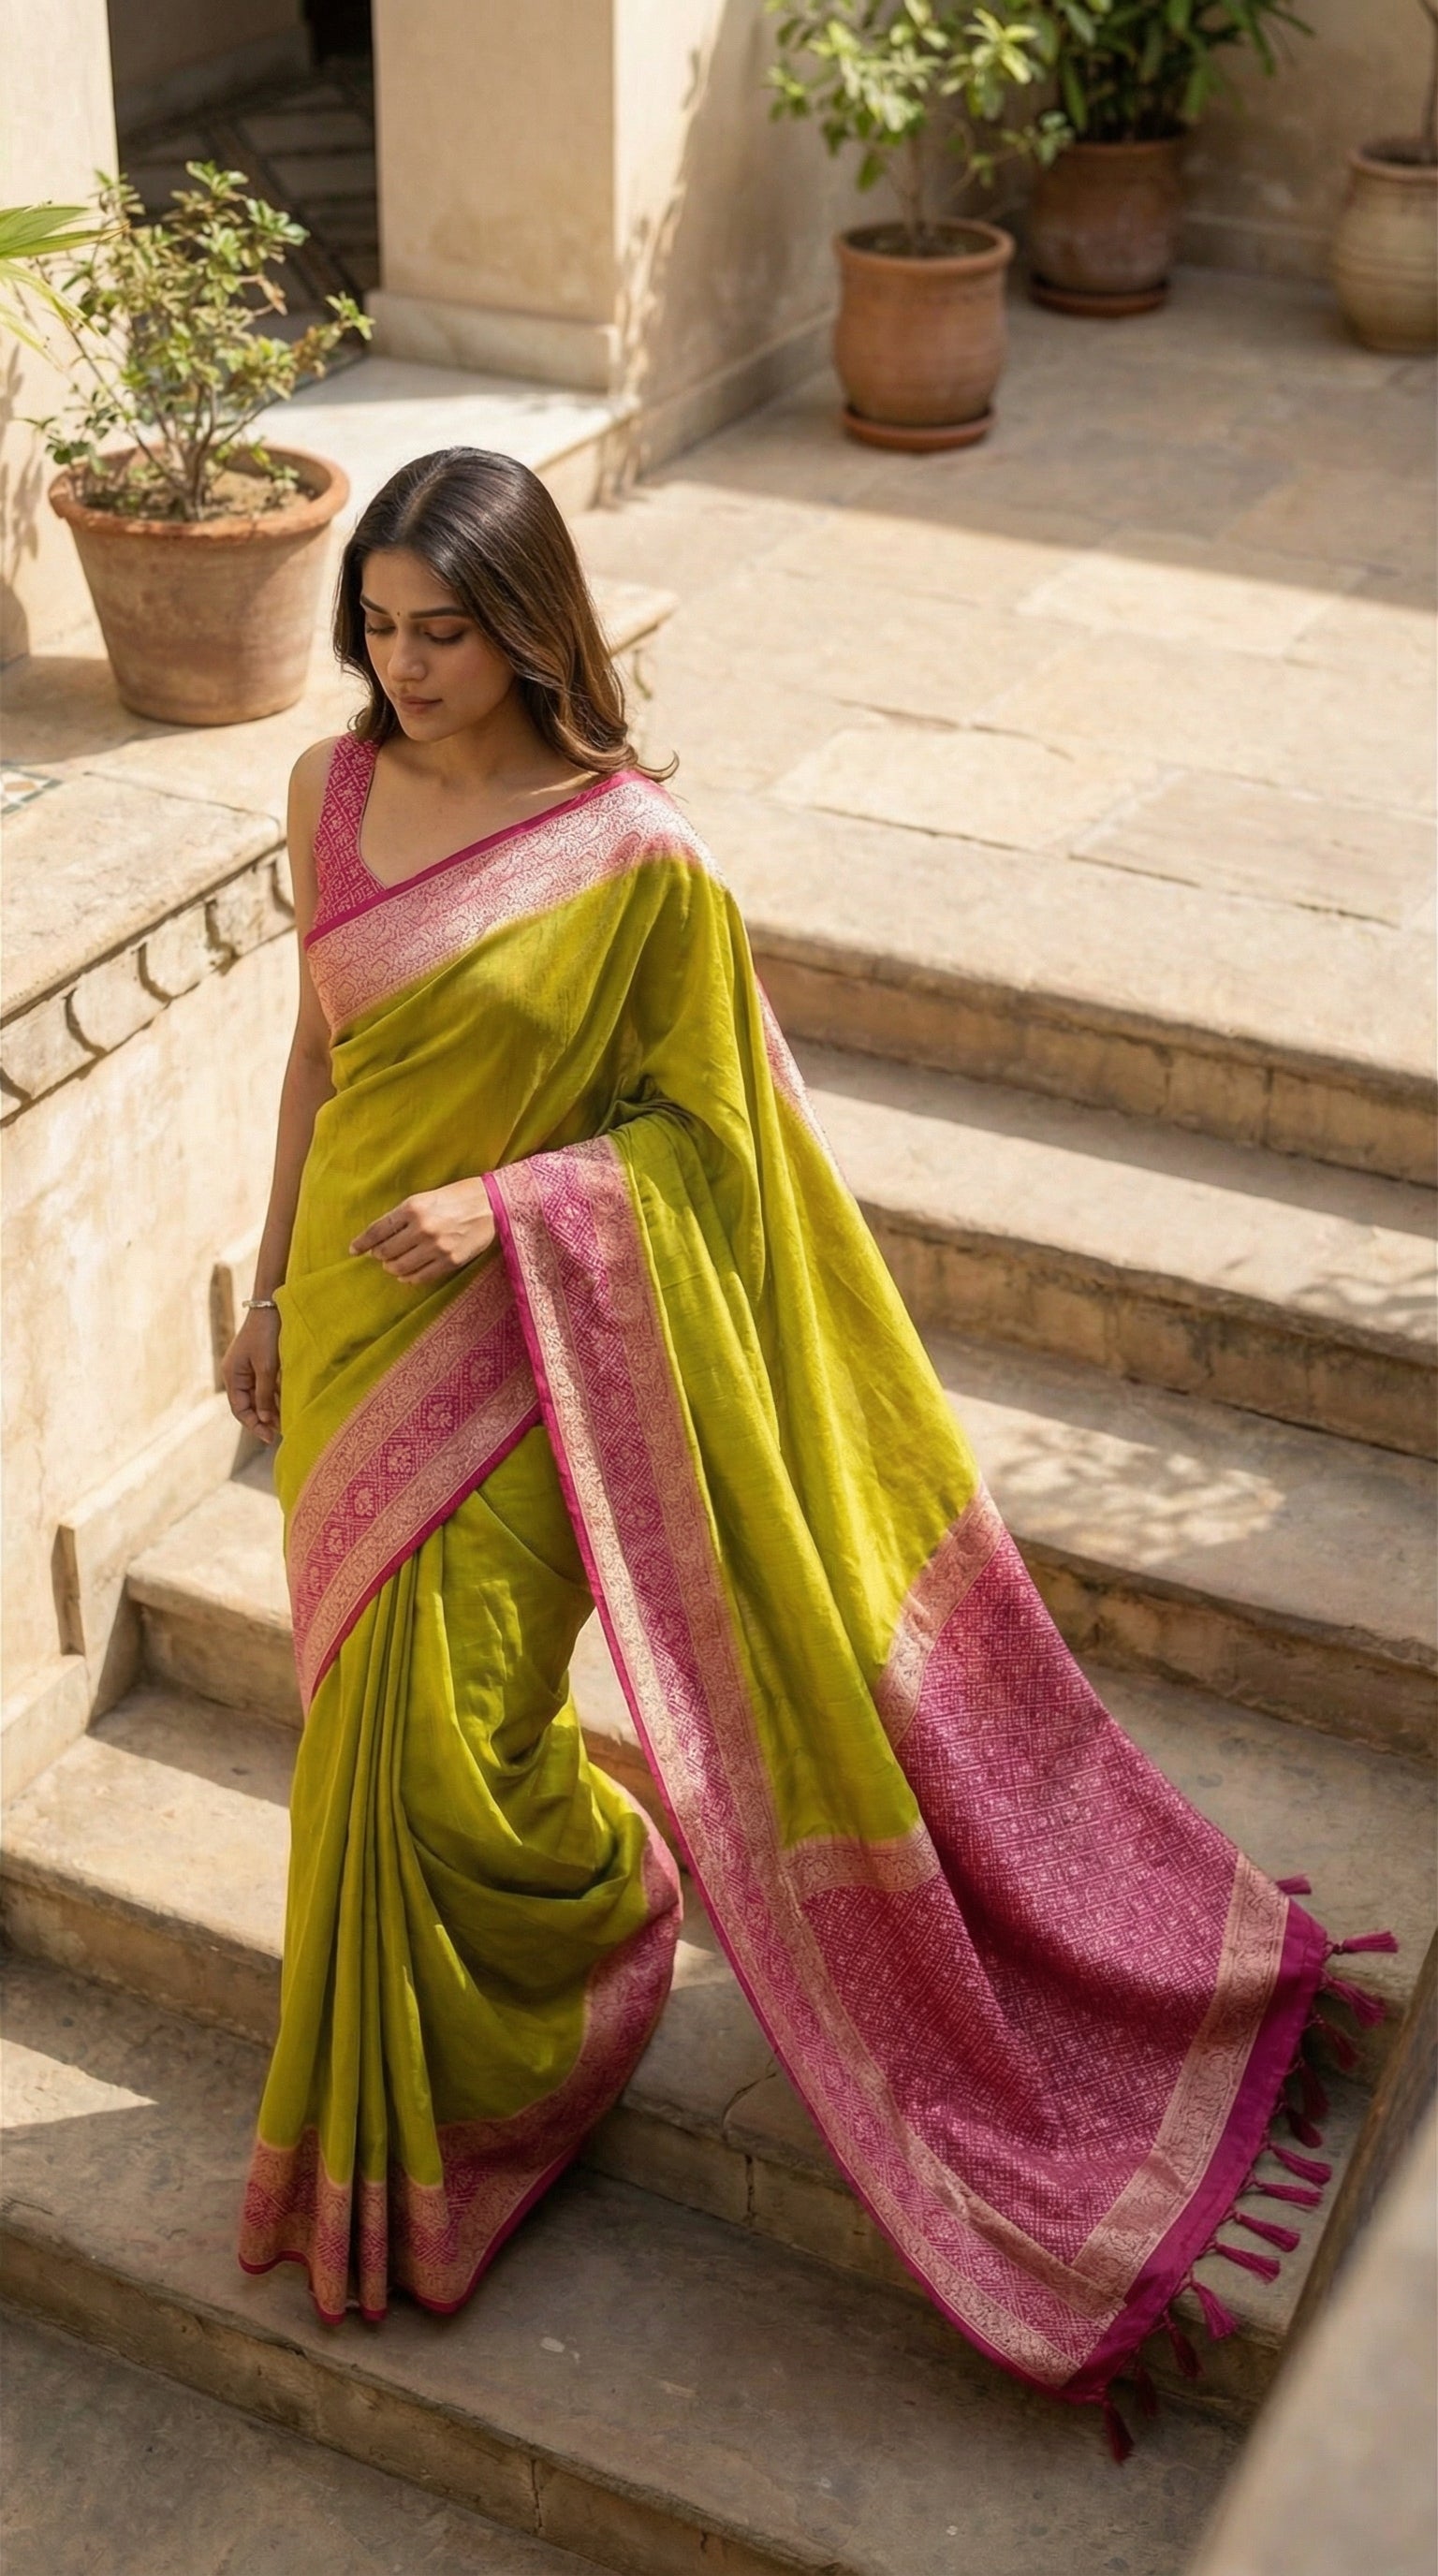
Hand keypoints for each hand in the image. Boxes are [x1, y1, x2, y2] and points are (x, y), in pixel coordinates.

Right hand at [223, 1305, 281, 1444]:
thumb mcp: (266, 1367)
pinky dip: (275, 1396)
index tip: (269, 1437)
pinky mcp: (259, 1363)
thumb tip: (264, 1420)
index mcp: (232, 1376)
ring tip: (286, 1423)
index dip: (253, 1424)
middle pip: (248, 1405)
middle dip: (262, 1419)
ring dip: (270, 1409)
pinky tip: (287, 1405)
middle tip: (280, 1433)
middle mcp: (237, 1374)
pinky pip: (265, 1386)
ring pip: (258, 1396)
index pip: (240, 1409)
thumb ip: (265, 1395)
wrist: (272, 1306)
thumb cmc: (267, 1335)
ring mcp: (247, 1369)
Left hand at [350, 1178, 495, 1286]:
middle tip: (379, 1255)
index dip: (363, 1242)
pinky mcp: (450, 1261)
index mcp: (414, 1207)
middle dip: (379, 1255)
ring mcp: (437, 1247)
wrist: (493, 1205)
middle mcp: (423, 1228)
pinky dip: (409, 1278)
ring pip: (401, 1267)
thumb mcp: (427, 1197)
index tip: (353, 1250)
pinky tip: (407, 1276)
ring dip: (392, 1268)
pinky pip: (421, 1277)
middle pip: (386, 1251)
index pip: (378, 1230)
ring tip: (393, 1265)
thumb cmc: (459, 1196)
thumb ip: (404, 1215)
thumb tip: (382, 1236)